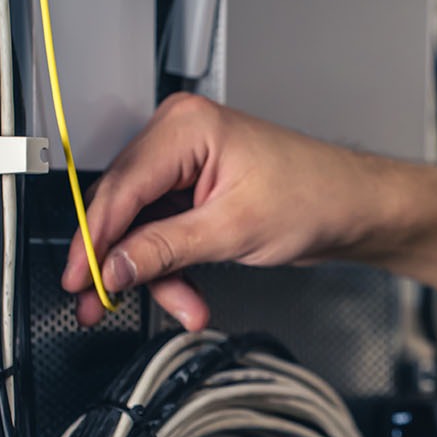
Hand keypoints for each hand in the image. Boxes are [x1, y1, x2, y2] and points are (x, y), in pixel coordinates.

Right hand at [61, 93, 404, 327]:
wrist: (357, 208)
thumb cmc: (316, 196)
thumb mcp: (234, 230)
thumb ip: (166, 249)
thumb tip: (115, 266)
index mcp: (186, 128)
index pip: (119, 188)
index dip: (94, 239)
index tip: (79, 278)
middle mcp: (181, 139)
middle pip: (126, 210)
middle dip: (125, 264)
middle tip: (99, 305)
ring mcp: (189, 167)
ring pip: (145, 230)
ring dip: (159, 275)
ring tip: (185, 308)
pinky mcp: (200, 194)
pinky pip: (168, 234)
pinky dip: (175, 268)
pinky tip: (190, 297)